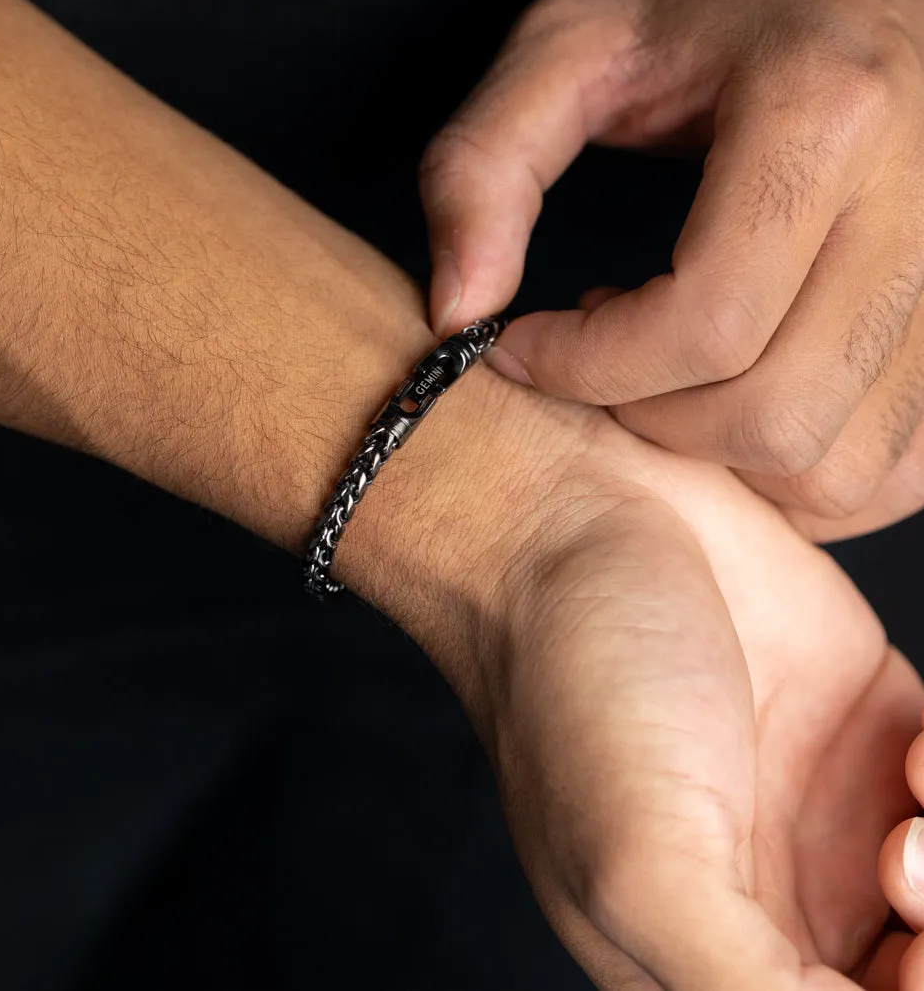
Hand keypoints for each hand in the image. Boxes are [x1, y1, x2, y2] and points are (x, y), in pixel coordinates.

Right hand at [401, 377, 921, 989]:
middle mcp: (775, 893)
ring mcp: (826, 803)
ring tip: (908, 822)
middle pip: (910, 972)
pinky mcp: (867, 715)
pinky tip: (911, 747)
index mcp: (705, 954)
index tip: (900, 959)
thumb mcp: (640, 868)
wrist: (570, 513)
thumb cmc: (573, 684)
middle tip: (900, 877)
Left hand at [420, 0, 923, 536]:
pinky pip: (897, 463)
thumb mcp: (566, 41)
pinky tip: (744, 388)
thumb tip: (455, 315)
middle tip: (596, 354)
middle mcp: (919, 203)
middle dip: (650, 422)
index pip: (705, 323)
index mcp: (819, 117)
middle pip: (775, 415)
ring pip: (840, 463)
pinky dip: (801, 468)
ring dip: (723, 455)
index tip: (519, 344)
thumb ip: (482, 167)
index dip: (586, 368)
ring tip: (670, 363)